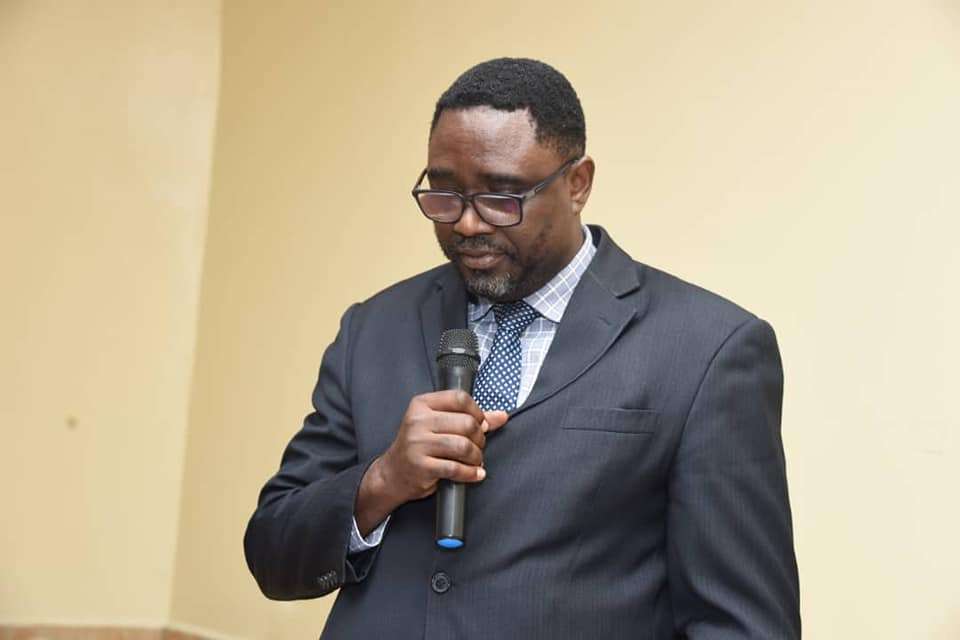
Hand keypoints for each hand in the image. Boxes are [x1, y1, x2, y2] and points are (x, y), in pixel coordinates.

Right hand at [354, 391, 508, 535]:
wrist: (392, 473)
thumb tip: (501, 416)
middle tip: (478, 446)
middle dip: (479, 438)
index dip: (477, 411)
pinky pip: (456, 468)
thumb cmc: (419, 446)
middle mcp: (418, 421)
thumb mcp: (438, 425)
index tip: (480, 423)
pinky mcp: (422, 466)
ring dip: (476, 456)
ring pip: (463, 446)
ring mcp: (418, 444)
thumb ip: (470, 418)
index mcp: (422, 404)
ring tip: (475, 460)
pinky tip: (474, 473)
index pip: (459, 398)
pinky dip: (471, 473)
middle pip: (465, 423)